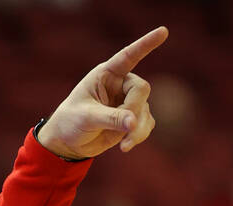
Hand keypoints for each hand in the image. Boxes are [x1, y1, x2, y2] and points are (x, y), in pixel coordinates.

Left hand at [37, 27, 168, 159]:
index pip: (128, 56)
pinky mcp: (133, 118)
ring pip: (145, 111)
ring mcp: (128, 101)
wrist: (68, 143)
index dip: (146, 44)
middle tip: (123, 128)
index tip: (163, 31)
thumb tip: (133, 123)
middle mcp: (120, 84)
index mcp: (106, 74)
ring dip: (137, 129)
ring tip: (124, 145)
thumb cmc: (70, 123)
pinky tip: (125, 146)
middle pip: (141, 89)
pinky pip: (145, 125)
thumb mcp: (86, 118)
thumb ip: (110, 118)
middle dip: (133, 110)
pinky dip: (138, 136)